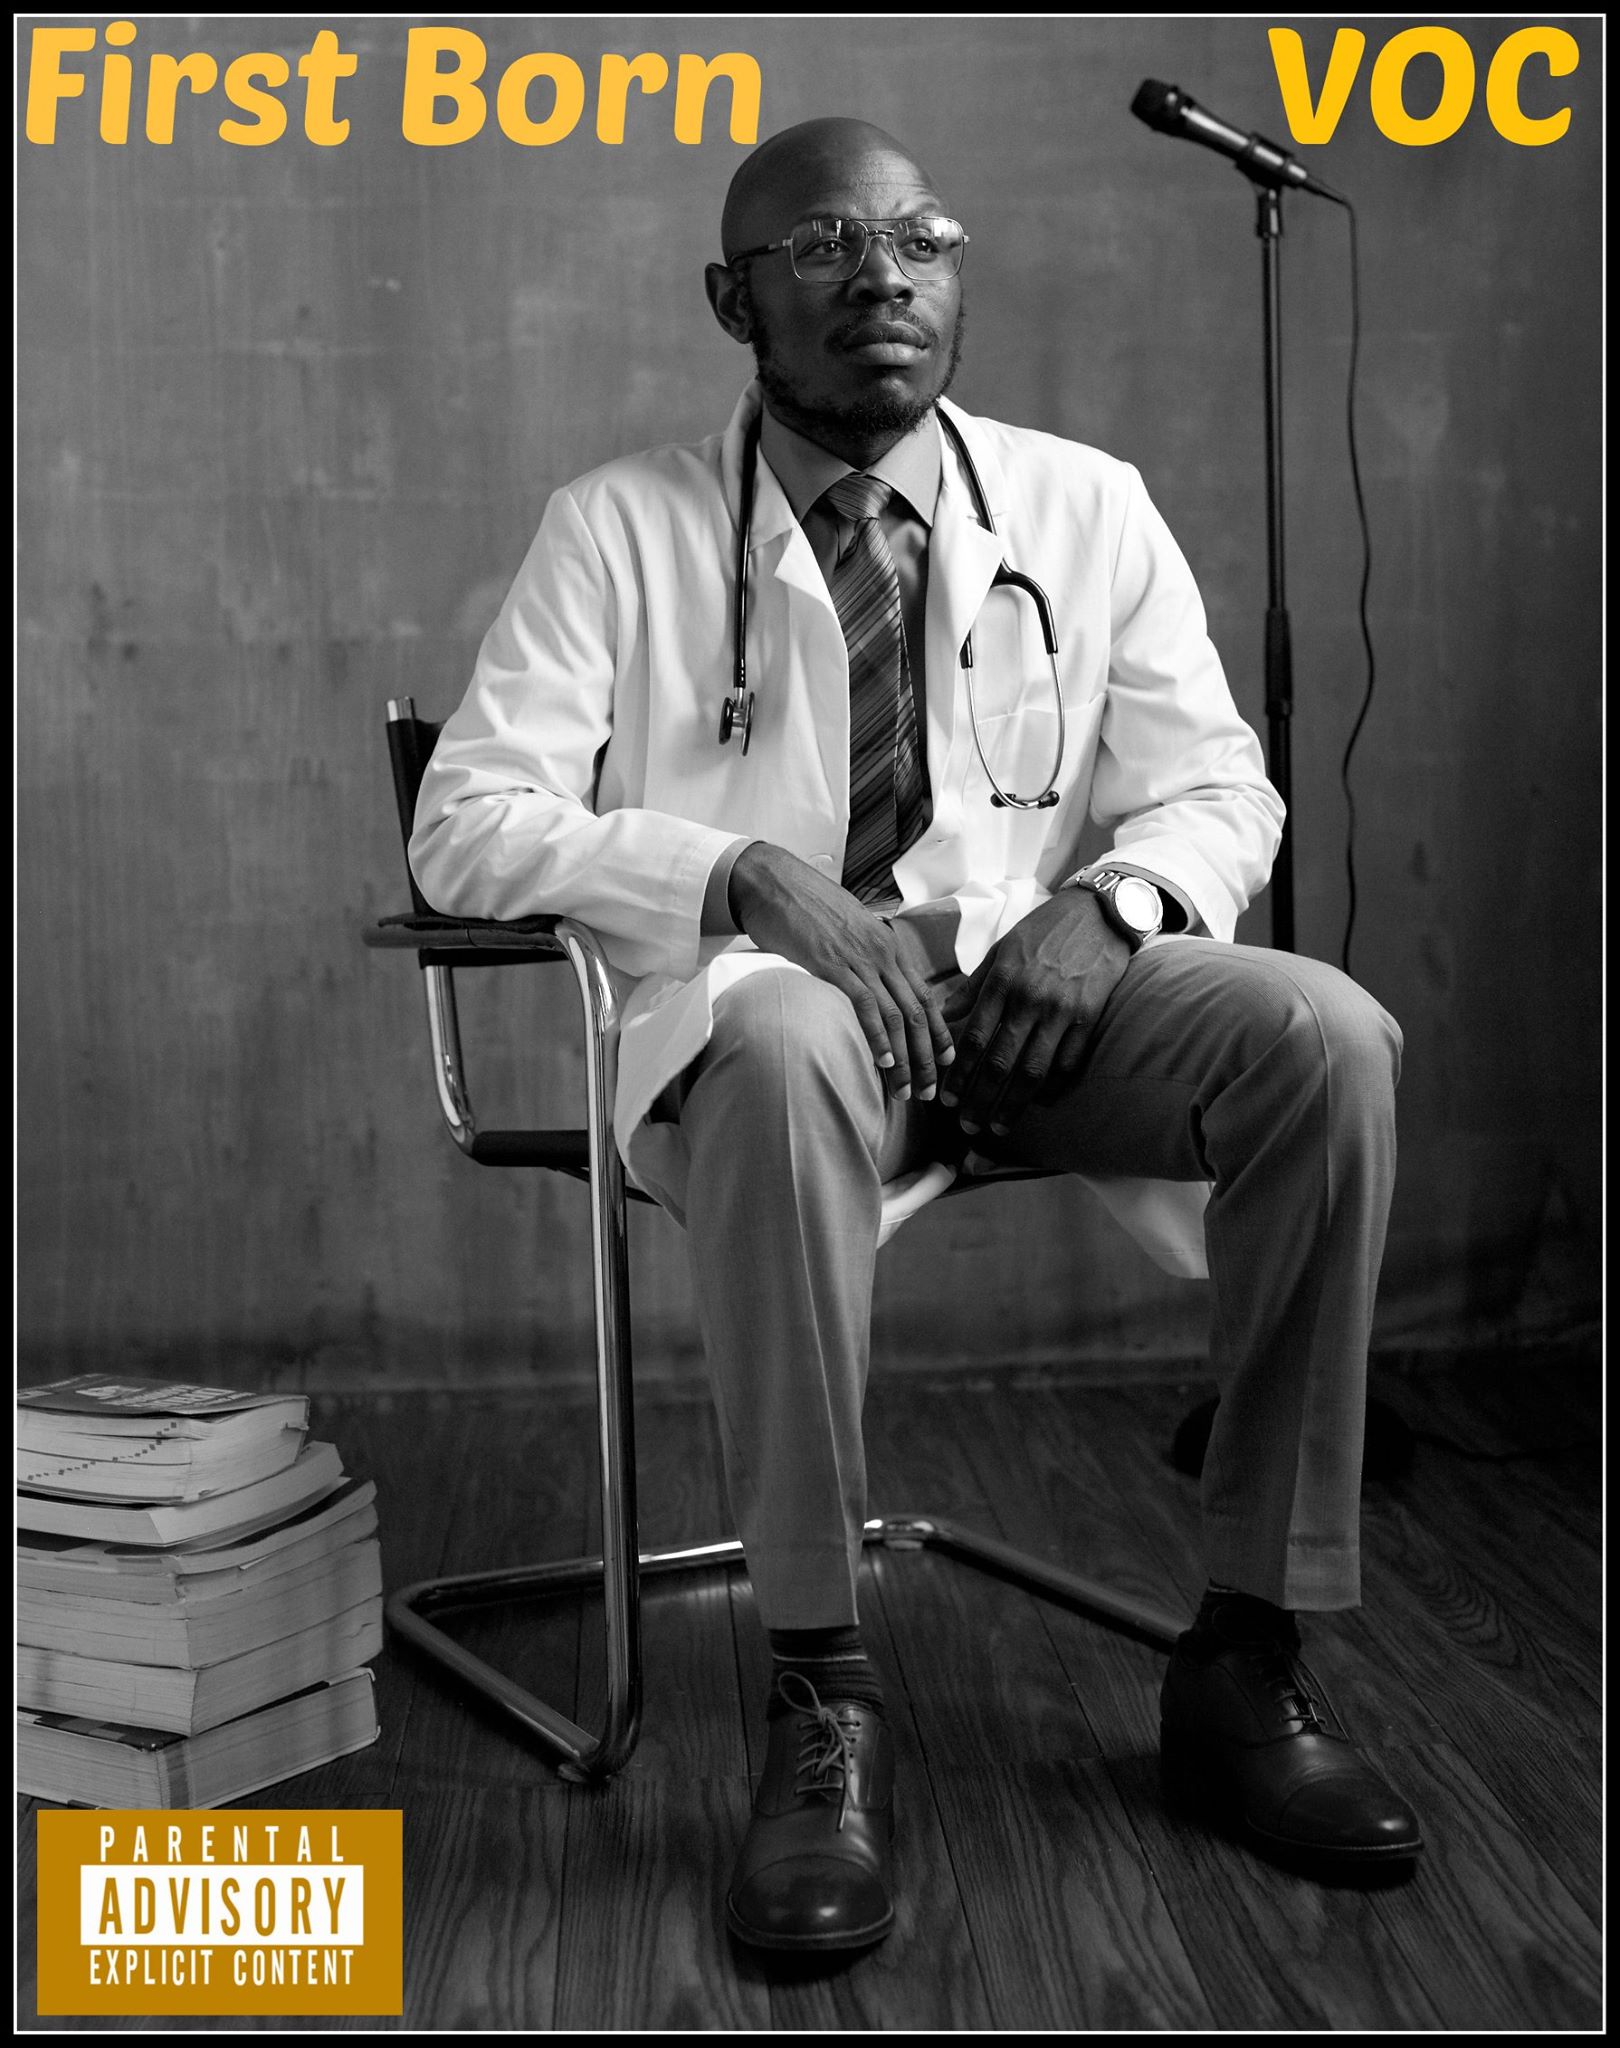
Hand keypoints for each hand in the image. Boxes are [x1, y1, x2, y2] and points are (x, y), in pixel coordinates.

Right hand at [728, 842, 954, 1100]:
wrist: (772, 879)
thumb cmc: (803, 905)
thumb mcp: (845, 931)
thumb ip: (861, 957)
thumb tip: (867, 985)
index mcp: (888, 946)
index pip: (926, 996)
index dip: (939, 1032)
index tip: (946, 1062)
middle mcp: (883, 953)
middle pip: (919, 1012)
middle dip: (928, 1057)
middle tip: (930, 1091)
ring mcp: (860, 958)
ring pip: (898, 1015)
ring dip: (906, 1058)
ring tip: (906, 1090)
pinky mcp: (833, 964)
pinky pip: (865, 1005)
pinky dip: (878, 1036)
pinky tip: (884, 1061)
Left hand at [941, 889, 1130, 1135]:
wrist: (1098, 914)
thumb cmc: (1044, 930)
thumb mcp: (1002, 950)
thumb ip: (973, 986)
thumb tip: (943, 1016)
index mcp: (1004, 981)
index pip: (974, 1038)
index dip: (959, 1074)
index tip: (948, 1099)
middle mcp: (1030, 1000)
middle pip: (1000, 1063)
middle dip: (980, 1100)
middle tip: (967, 1126)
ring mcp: (1062, 1012)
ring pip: (1033, 1070)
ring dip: (1013, 1104)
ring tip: (998, 1127)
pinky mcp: (1089, 1018)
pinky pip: (1068, 1063)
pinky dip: (1052, 1087)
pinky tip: (1038, 1104)